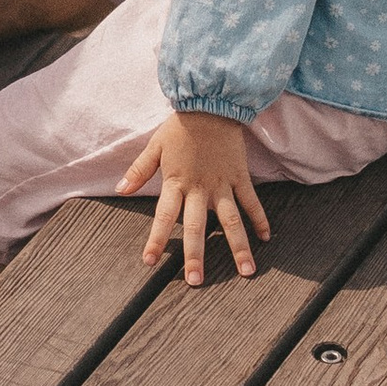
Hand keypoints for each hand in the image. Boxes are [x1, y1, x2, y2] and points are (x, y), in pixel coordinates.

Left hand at [123, 110, 269, 284]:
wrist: (211, 104)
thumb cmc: (180, 127)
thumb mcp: (155, 146)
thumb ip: (139, 170)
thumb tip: (120, 190)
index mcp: (177, 182)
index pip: (164, 217)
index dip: (155, 239)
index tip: (149, 261)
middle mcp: (200, 188)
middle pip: (197, 227)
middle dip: (196, 255)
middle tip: (196, 281)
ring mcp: (223, 184)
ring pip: (231, 221)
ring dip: (238, 247)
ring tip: (246, 272)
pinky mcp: (240, 176)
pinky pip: (251, 201)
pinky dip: (260, 218)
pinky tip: (266, 238)